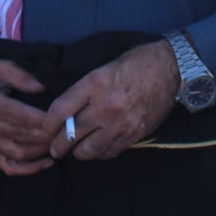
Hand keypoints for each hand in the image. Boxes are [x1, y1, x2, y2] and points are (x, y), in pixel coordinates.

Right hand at [0, 57, 54, 175]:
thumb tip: (44, 87)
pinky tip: (45, 163)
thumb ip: (22, 76)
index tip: (64, 119)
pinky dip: (27, 170)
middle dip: (47, 136)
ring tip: (60, 144)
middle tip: (68, 132)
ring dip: (41, 151)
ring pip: (19, 153)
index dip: (44, 120)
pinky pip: (8, 166)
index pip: (21, 115)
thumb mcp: (0, 66)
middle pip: (22, 135)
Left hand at [43, 41, 178, 161]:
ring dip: (78, 152)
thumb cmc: (136, 63)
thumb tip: (64, 106)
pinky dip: (99, 153)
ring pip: (89, 150)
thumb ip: (85, 87)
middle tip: (53, 148)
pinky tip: (96, 149)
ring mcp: (121, 123)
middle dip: (58, 145)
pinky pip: (110, 152)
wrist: (171, 69)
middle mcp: (106, 106)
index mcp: (95, 83)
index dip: (48, 123)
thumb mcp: (104, 66)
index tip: (44, 128)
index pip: (61, 109)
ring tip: (74, 150)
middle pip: (71, 134)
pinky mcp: (134, 134)